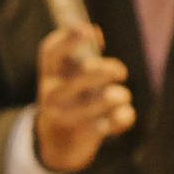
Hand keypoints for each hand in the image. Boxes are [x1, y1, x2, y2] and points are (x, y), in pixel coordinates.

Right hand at [31, 24, 132, 173]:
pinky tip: (122, 115)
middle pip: (87, 73)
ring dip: (121, 95)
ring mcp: (67, 114)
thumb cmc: (68, 99)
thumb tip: (95, 31)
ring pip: (106, 98)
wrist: (55, 143)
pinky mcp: (83, 133)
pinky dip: (125, 115)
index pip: (51, 52)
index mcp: (49, 74)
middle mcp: (53, 93)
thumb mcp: (65, 77)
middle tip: (120, 72)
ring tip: (120, 96)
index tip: (89, 30)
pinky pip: (115, 119)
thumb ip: (77, 54)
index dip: (69, 39)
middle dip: (110, 69)